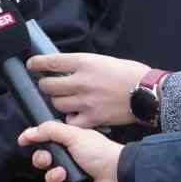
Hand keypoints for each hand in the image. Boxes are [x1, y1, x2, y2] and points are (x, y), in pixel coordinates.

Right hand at [19, 121, 123, 181]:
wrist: (118, 174)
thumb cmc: (98, 151)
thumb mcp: (73, 134)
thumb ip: (49, 130)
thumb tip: (27, 132)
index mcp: (69, 143)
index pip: (45, 142)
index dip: (34, 142)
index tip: (24, 142)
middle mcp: (69, 159)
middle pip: (43, 161)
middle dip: (42, 160)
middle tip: (48, 160)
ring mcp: (72, 177)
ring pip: (50, 179)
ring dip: (54, 177)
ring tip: (65, 175)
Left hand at [28, 53, 146, 126]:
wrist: (148, 92)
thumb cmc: (130, 73)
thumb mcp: (104, 60)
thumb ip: (83, 65)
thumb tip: (66, 68)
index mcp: (84, 63)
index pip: (50, 62)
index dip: (36, 64)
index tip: (32, 65)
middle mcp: (81, 81)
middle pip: (48, 86)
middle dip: (45, 85)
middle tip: (49, 85)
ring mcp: (85, 101)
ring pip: (57, 103)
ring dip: (57, 102)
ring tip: (65, 100)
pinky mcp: (92, 118)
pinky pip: (70, 121)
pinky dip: (70, 119)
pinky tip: (75, 116)